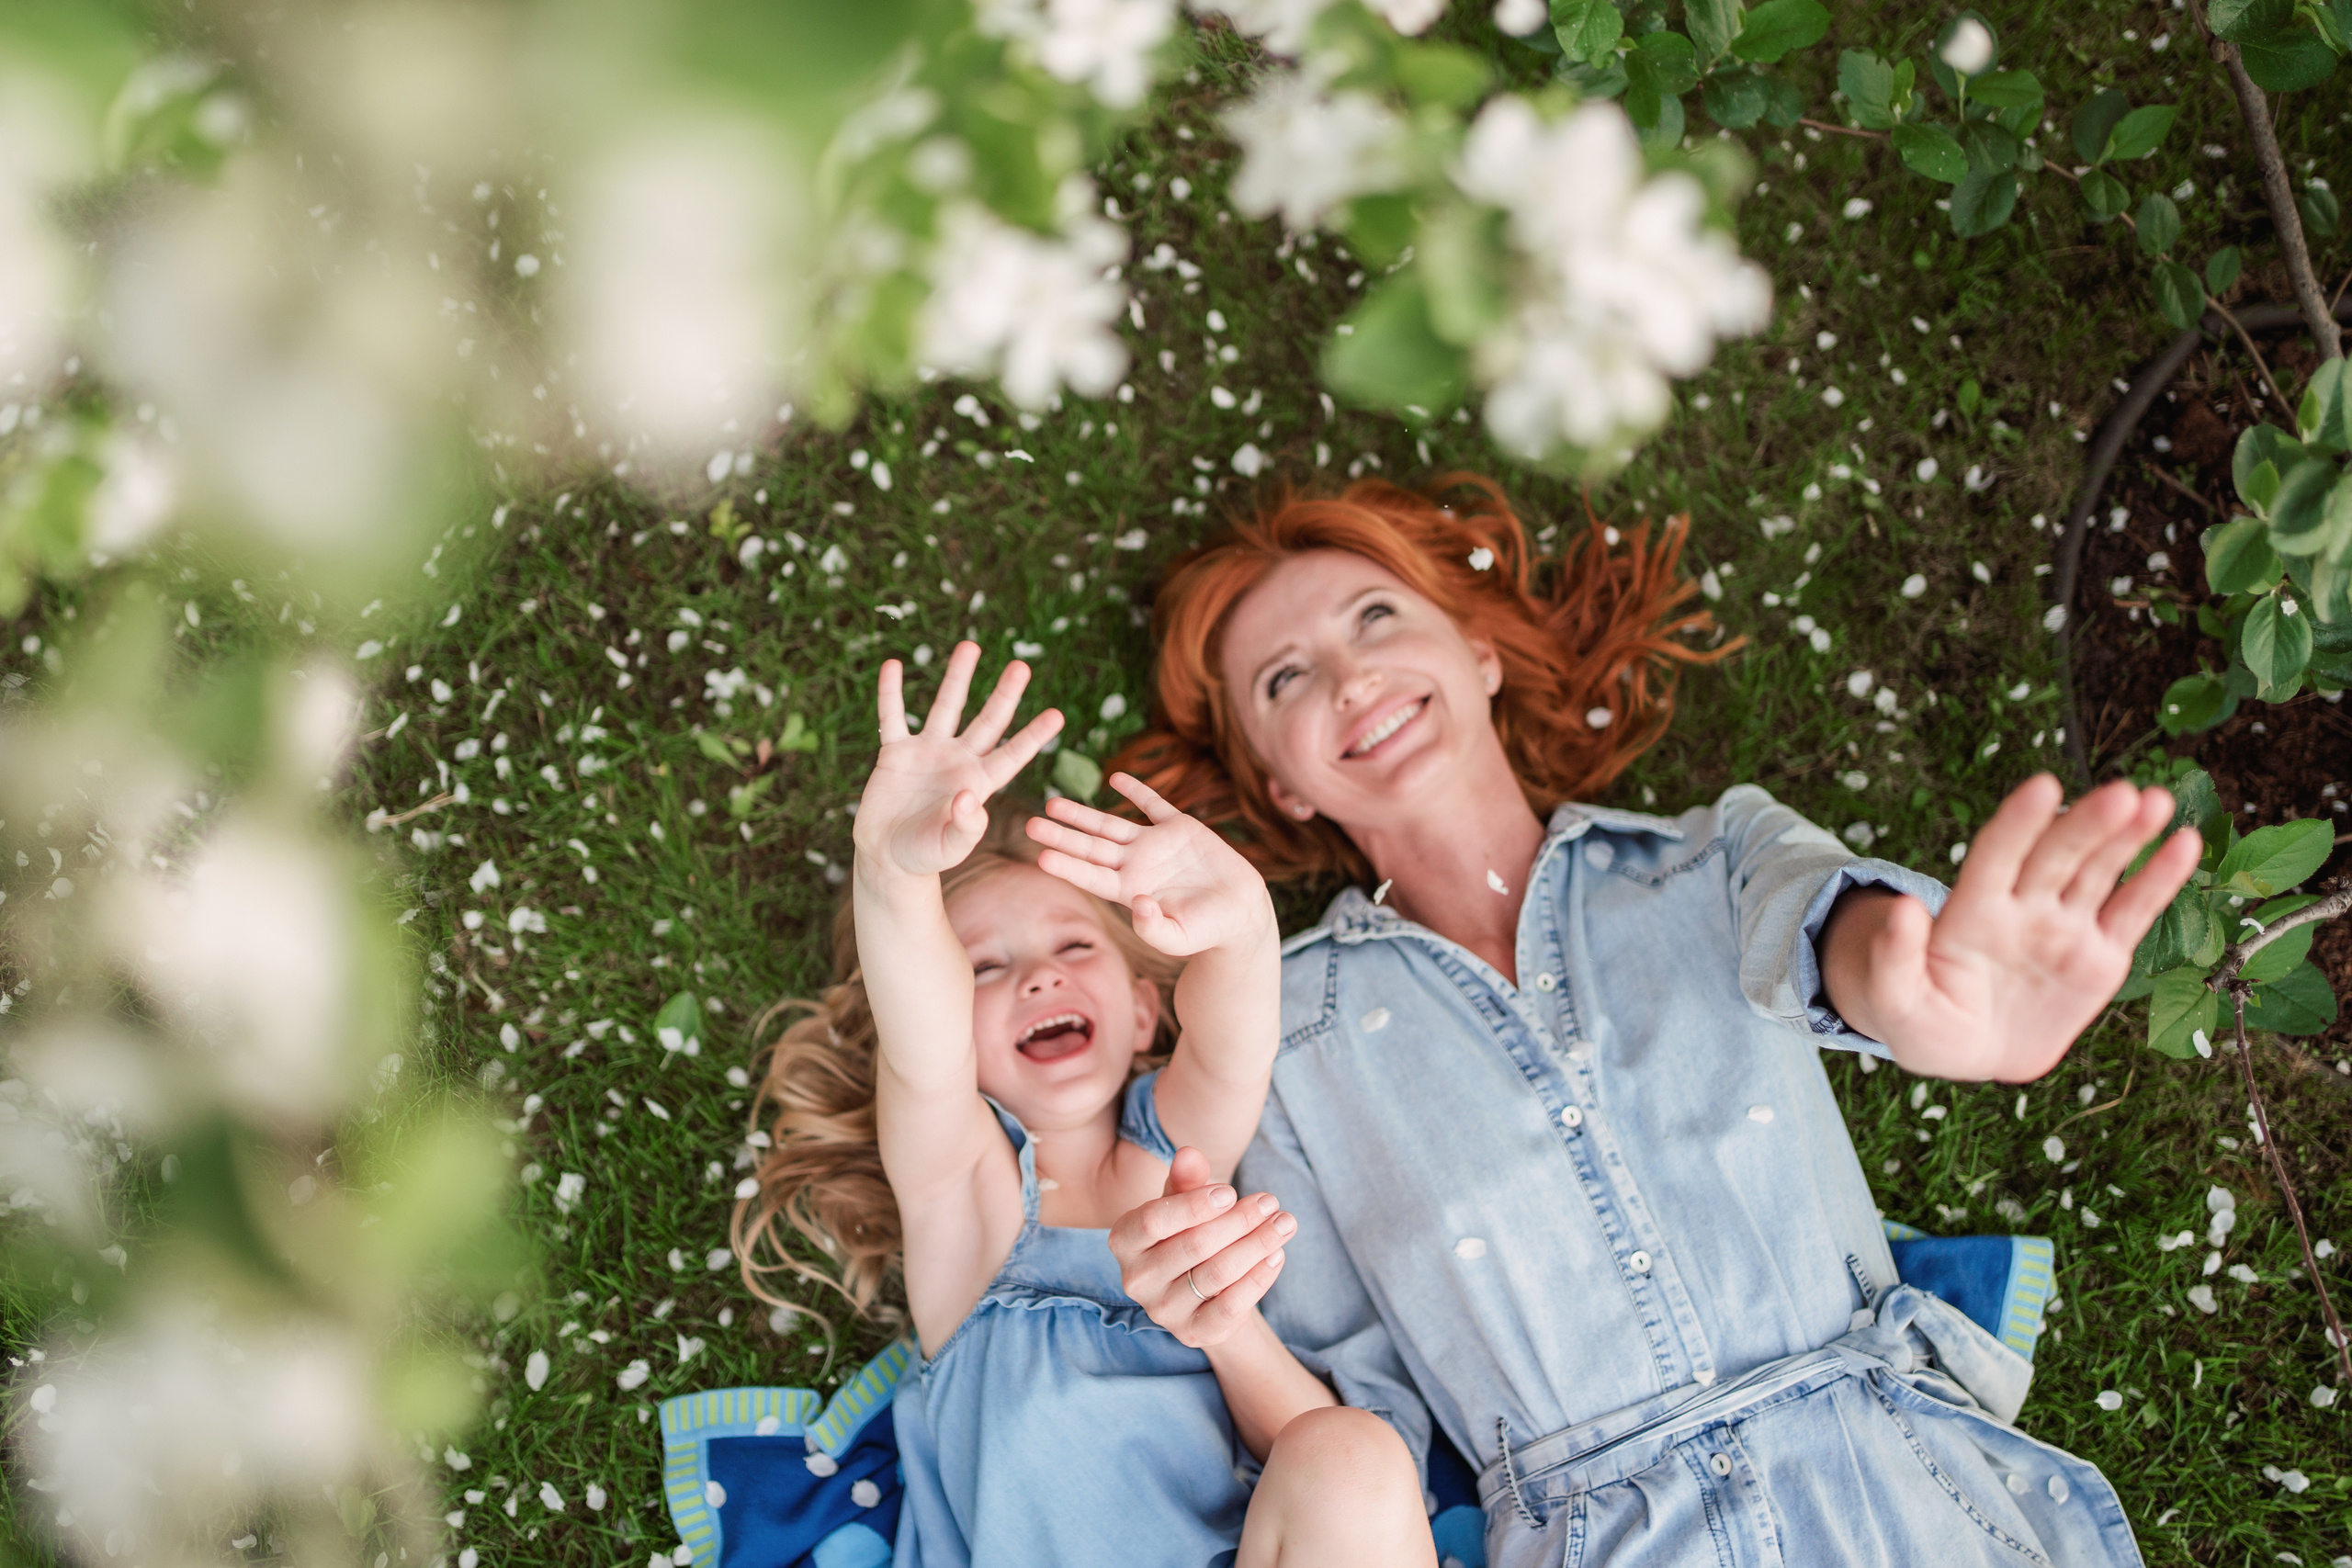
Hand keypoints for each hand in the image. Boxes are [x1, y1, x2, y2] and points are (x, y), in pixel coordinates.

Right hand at [853, 642, 1062, 877]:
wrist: (888, 857)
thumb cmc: (925, 856)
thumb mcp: (949, 848)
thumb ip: (965, 827)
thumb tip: (970, 797)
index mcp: (980, 783)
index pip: (1013, 754)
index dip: (1034, 735)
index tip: (1057, 714)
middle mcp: (959, 761)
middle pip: (988, 721)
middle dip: (1005, 694)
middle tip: (1022, 665)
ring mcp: (928, 753)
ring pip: (946, 707)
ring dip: (958, 677)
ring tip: (971, 645)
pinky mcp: (896, 754)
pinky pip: (893, 718)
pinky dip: (892, 693)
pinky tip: (892, 665)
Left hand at [1025, 774, 1275, 957]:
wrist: (1239, 912)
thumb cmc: (1207, 932)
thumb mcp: (1179, 937)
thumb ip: (1154, 927)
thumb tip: (1137, 904)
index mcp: (1131, 891)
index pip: (1091, 876)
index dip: (1066, 866)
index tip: (1040, 857)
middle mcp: (1136, 866)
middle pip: (1090, 847)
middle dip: (1061, 835)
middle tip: (1029, 823)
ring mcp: (1155, 845)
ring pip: (1111, 825)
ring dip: (1082, 814)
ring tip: (1053, 802)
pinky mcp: (1180, 828)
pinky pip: (1154, 804)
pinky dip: (1136, 790)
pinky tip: (1116, 779)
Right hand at [1110, 1146, 1293, 1348]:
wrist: (1202, 1293)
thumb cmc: (1188, 1234)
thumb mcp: (1185, 1204)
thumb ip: (1185, 1180)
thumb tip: (1189, 1153)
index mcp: (1124, 1240)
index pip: (1153, 1220)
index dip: (1194, 1204)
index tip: (1231, 1191)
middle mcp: (1136, 1279)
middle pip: (1194, 1246)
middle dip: (1239, 1221)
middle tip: (1271, 1202)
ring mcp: (1163, 1311)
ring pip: (1217, 1274)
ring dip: (1258, 1244)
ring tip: (1285, 1223)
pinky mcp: (1193, 1333)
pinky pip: (1231, 1306)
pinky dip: (1259, 1278)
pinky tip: (1277, 1255)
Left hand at [1825, 773, 2201, 1081]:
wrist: (1969, 1052)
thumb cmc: (1925, 1022)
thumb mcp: (1895, 1000)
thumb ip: (1894, 957)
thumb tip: (1902, 908)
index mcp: (1972, 913)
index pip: (1995, 857)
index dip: (2018, 823)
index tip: (2042, 787)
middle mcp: (2023, 908)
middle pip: (2056, 856)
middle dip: (2086, 824)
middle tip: (2122, 794)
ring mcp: (2065, 927)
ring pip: (2099, 872)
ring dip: (2128, 836)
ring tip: (2156, 801)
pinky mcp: (2101, 955)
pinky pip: (2133, 912)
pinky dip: (2159, 879)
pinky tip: (2184, 843)